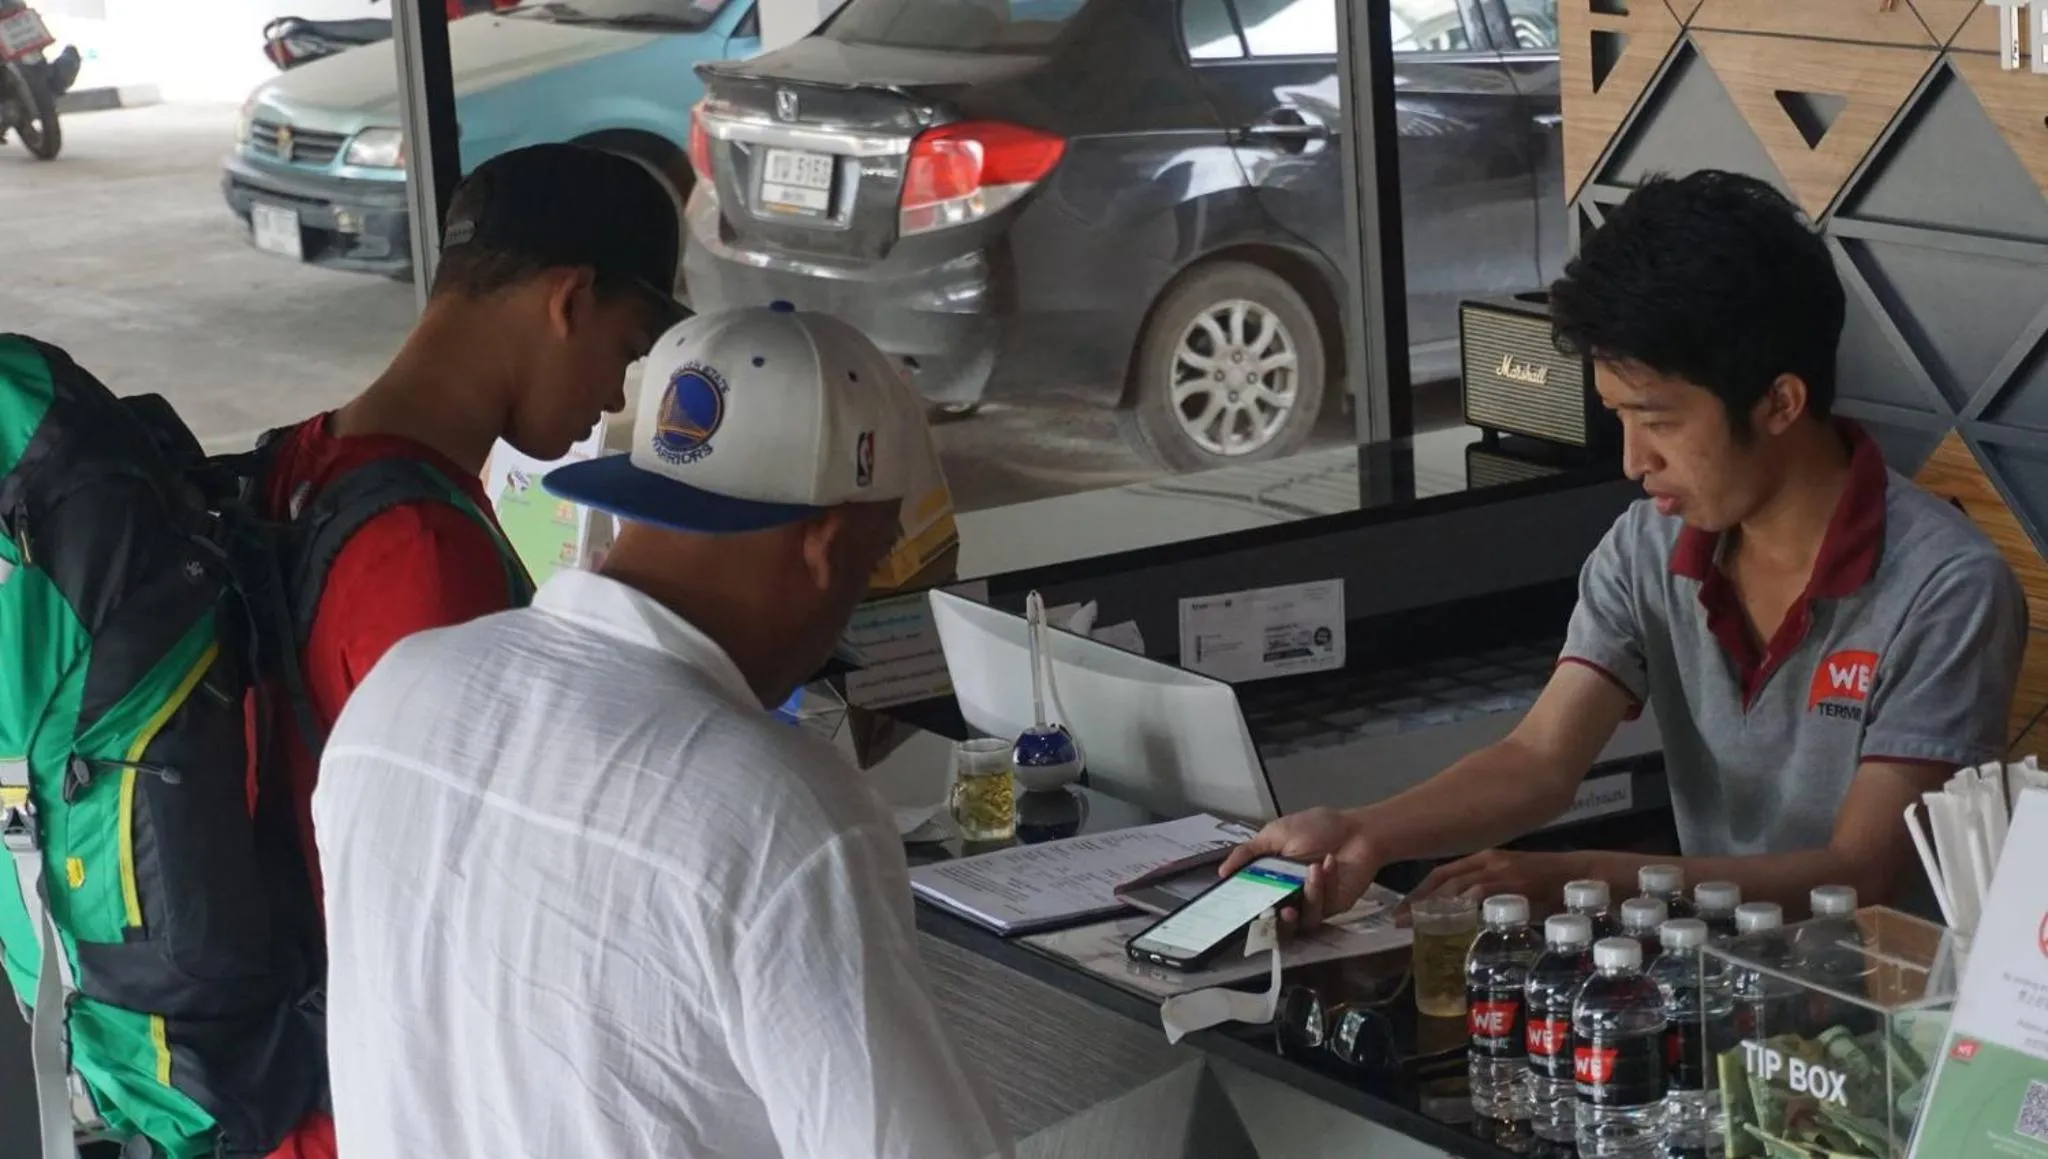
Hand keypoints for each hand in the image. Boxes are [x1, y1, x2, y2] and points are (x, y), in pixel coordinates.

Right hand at [1218, 807, 1380, 927]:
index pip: (1254, 901)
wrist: (1357, 830)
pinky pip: (1321, 908)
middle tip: (1278, 908)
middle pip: (1275, 921)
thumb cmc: (1318, 828)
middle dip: (1275, 919)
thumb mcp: (1275, 833)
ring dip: (1306, 896)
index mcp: (1273, 878)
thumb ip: (1248, 852)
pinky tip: (1328, 863)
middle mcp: (1289, 895)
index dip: (1247, 909)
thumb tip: (1222, 871)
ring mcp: (1311, 903)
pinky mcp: (1332, 907)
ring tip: (1311, 870)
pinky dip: (1324, 886)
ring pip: (1300, 919)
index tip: (1241, 910)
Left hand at [1410, 849, 1586, 910]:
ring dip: (1434, 905)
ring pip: (1457, 886)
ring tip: (1416, 924)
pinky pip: (1482, 893)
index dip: (1419, 892)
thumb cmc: (1550, 886)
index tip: (1401, 911)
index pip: (1441, 874)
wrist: (1586, 877)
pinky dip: (1463, 904)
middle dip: (1418, 900)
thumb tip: (1465, 922)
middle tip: (1399, 921)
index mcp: (1484, 860)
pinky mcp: (1515, 883)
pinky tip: (1450, 918)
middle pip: (1442, 880)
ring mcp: (1500, 871)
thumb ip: (1488, 900)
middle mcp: (1487, 861)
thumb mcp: (1512, 889)